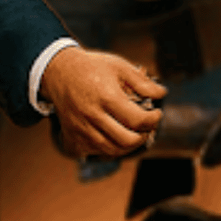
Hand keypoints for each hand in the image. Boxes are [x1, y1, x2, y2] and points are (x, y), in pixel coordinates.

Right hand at [43, 46, 165, 158]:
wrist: (59, 73)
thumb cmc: (91, 68)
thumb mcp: (119, 66)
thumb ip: (142, 82)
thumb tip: (162, 93)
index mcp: (106, 97)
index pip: (138, 120)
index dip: (153, 120)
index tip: (157, 113)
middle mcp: (92, 116)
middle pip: (127, 141)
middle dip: (144, 136)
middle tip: (147, 126)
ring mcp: (81, 130)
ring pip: (113, 151)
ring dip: (129, 145)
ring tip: (134, 132)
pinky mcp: (72, 138)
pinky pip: (96, 153)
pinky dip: (109, 149)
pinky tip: (114, 136)